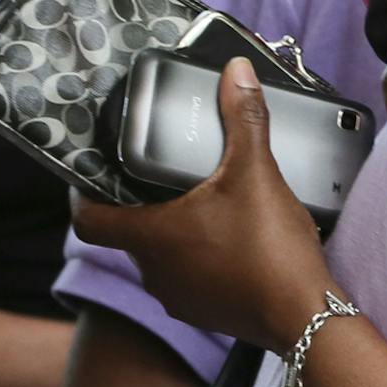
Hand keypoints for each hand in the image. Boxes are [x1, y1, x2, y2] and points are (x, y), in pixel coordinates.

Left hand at [73, 59, 333, 351]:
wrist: (305, 315)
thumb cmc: (269, 248)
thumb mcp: (257, 173)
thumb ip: (244, 119)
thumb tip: (236, 72)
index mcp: (151, 235)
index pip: (89, 219)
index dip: (82, 197)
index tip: (90, 179)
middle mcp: (154, 271)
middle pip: (129, 235)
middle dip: (145, 209)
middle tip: (166, 182)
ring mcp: (178, 298)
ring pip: (161, 260)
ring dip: (176, 238)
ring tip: (208, 212)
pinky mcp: (206, 313)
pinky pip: (191, 282)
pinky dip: (203, 263)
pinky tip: (235, 247)